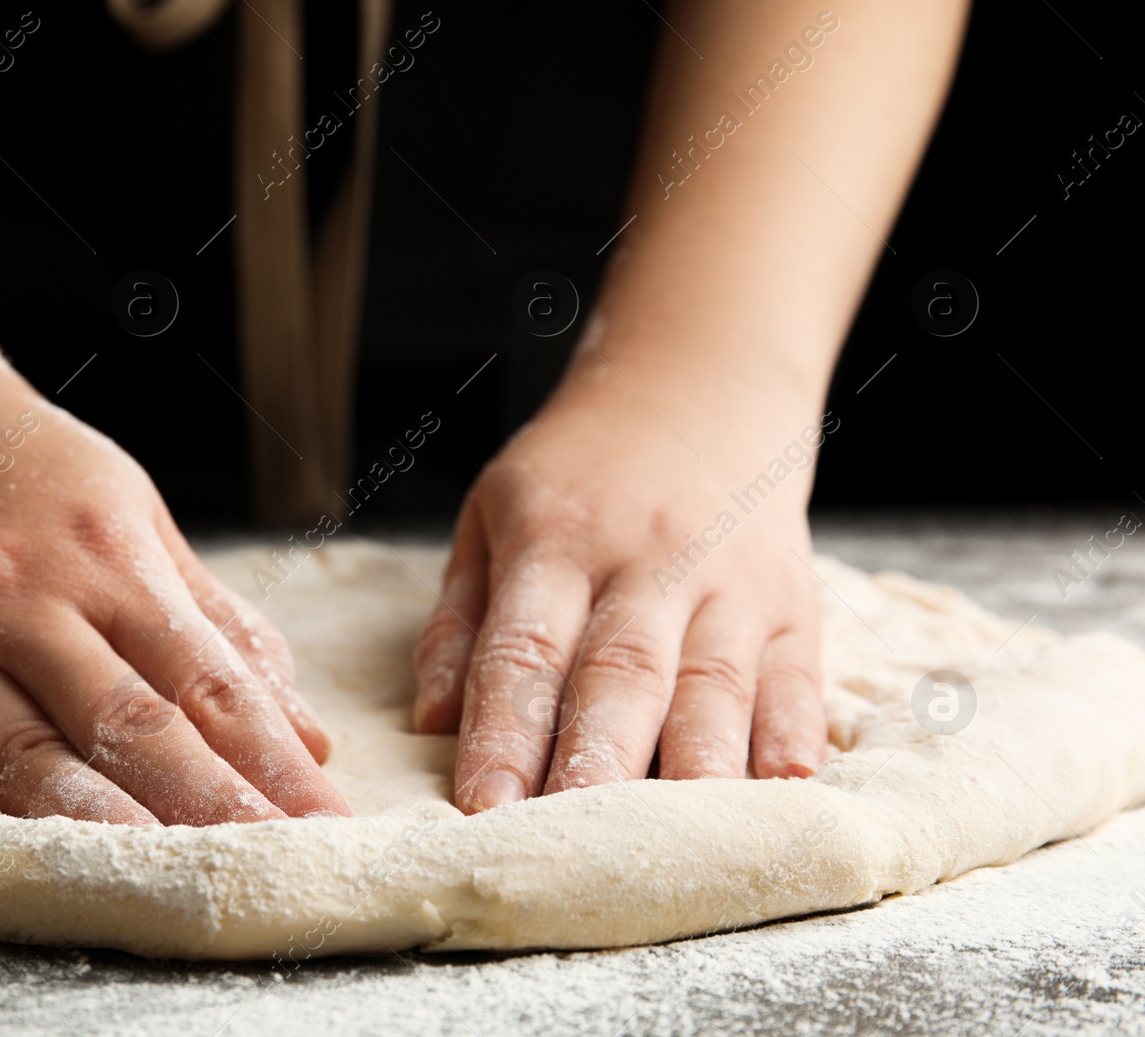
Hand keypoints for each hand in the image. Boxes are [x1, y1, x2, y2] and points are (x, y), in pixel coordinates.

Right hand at [0, 364, 346, 825]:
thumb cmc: (29, 480)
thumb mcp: (137, 522)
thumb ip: (219, 628)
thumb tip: (306, 736)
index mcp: (106, 556)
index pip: (207, 679)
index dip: (272, 759)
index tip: (327, 821)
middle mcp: (22, 601)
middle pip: (129, 725)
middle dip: (210, 806)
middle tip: (272, 867)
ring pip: (28, 758)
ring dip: (105, 832)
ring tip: (169, 888)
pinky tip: (24, 870)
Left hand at [413, 371, 829, 811]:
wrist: (700, 379)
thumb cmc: (578, 469)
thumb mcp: (493, 512)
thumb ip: (462, 619)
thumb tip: (432, 719)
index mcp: (556, 540)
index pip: (525, 651)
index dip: (503, 735)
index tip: (482, 810)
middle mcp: (646, 562)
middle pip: (621, 676)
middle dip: (596, 767)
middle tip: (572, 848)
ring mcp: (727, 584)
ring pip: (713, 687)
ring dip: (693, 771)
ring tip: (674, 848)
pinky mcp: (792, 602)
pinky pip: (795, 679)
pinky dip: (791, 738)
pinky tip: (782, 792)